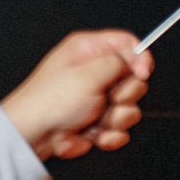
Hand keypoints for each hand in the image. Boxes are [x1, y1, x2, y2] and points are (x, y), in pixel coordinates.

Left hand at [1, 31, 150, 159]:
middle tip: (108, 98)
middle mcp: (96, 72)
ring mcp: (100, 98)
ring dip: (116, 118)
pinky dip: (110, 135)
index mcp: (89, 51)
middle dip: (126, 95)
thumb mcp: (88, 73)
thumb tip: (137, 59)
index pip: (128, 44)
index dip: (140, 58)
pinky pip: (123, 130)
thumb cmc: (51, 101)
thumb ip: (119, 62)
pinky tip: (93, 133)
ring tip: (95, 119)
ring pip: (131, 108)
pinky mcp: (102, 121)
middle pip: (135, 79)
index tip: (141, 74)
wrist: (37, 133)